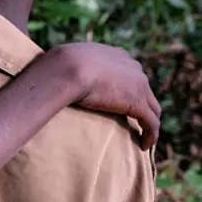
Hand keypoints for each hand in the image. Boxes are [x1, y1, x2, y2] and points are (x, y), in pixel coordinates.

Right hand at [46, 43, 160, 149]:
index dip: (129, 88)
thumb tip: (50, 73)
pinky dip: (151, 135)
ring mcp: (138, 85)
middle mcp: (132, 67)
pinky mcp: (137, 103)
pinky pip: (151, 123)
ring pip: (152, 108)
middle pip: (145, 90)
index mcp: (117, 55)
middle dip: (142, 106)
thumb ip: (69, 67)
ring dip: (148, 122)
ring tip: (143, 137)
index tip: (121, 102)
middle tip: (135, 122)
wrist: (67, 68)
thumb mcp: (66, 60)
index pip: (131, 72)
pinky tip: (145, 145)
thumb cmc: (59, 64)